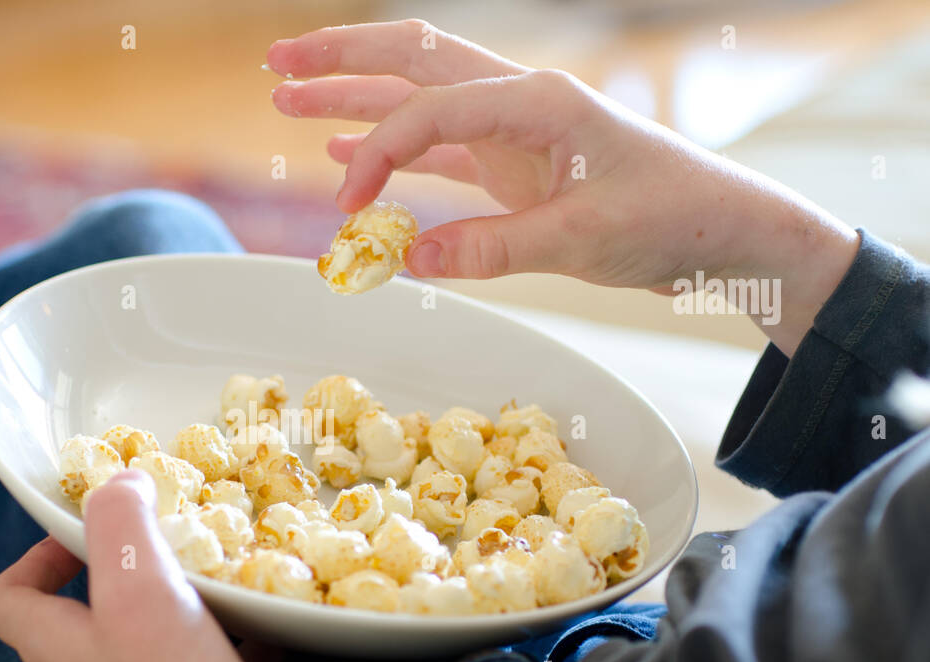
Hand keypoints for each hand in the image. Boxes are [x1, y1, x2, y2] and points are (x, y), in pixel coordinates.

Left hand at [0, 469, 259, 661]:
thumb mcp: (137, 582)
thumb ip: (122, 521)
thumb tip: (121, 481)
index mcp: (57, 646)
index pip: (6, 600)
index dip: (31, 559)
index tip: (78, 536)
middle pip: (86, 614)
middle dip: (126, 570)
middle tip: (165, 544)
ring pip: (148, 638)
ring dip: (180, 602)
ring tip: (220, 578)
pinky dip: (227, 642)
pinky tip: (264, 628)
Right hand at [268, 20, 858, 355]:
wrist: (727, 232)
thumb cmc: (672, 222)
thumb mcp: (584, 240)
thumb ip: (492, 247)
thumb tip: (404, 260)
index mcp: (540, 103)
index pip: (431, 111)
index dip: (378, 154)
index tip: (348, 212)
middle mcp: (521, 103)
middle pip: (414, 61)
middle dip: (341, 59)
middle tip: (275, 65)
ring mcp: (516, 132)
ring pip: (418, 99)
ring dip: (354, 96)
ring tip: (287, 97)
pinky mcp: (517, 166)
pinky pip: (439, 148)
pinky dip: (390, 146)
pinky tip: (345, 149)